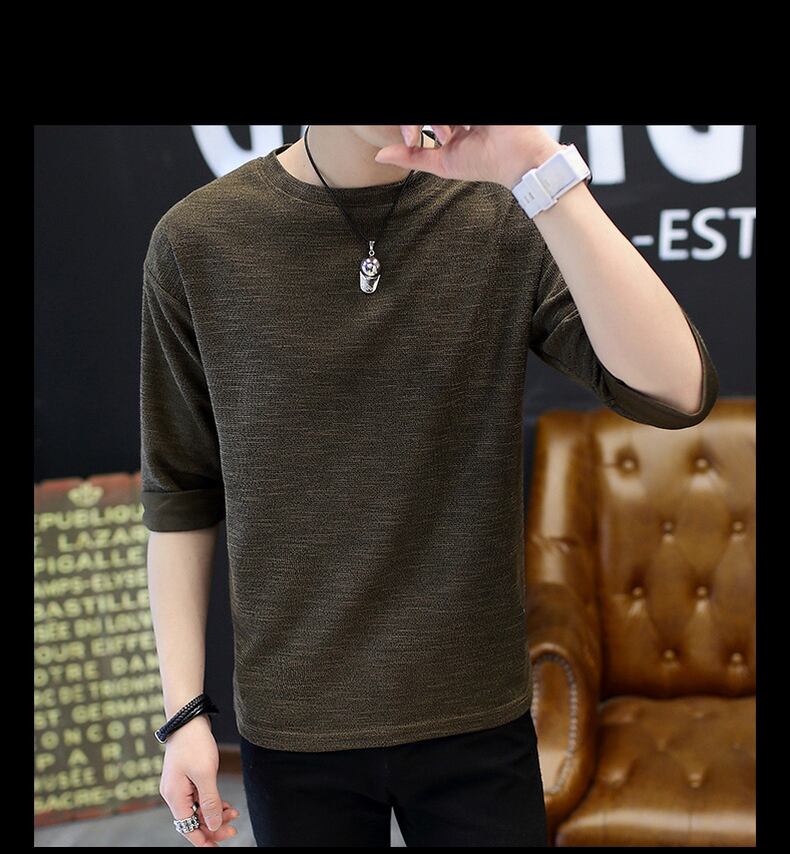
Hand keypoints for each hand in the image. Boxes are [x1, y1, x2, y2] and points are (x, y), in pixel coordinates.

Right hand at [159, 716, 240, 846]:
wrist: (188, 718)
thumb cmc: (194, 743)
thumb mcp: (205, 774)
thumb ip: (210, 802)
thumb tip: (212, 827)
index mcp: (174, 796)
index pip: (187, 828)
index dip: (202, 840)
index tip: (218, 847)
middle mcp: (174, 794)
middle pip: (193, 821)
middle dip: (212, 828)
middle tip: (233, 831)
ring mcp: (179, 786)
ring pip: (197, 809)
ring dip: (214, 814)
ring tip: (234, 814)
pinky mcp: (186, 777)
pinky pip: (199, 797)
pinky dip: (212, 802)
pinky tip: (226, 805)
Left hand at [373, 125, 563, 189]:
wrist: (516, 158)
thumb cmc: (485, 163)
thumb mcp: (442, 162)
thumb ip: (412, 156)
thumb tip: (380, 155)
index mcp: (455, 125)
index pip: (430, 122)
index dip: (417, 126)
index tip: (419, 135)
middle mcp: (464, 117)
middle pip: (437, 117)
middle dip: (431, 123)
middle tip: (441, 134)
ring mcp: (473, 112)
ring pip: (443, 115)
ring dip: (439, 122)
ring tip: (446, 133)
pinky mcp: (481, 108)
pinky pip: (455, 112)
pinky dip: (445, 121)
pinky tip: (447, 127)